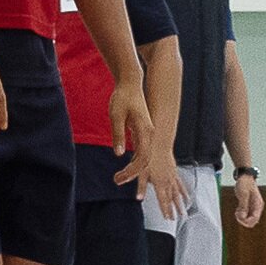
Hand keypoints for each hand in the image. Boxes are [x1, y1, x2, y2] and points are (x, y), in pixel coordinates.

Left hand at [109, 77, 155, 198]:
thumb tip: (118, 154)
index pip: (143, 157)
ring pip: (144, 156)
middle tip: (117, 181)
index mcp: (145, 129)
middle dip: (133, 173)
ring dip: (133, 169)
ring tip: (119, 178)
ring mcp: (147, 133)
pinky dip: (134, 162)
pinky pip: (141, 151)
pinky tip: (125, 169)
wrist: (129, 83)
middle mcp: (149, 133)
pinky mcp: (142, 132)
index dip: (132, 171)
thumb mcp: (116, 115)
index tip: (119, 179)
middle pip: (145, 160)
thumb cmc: (122, 97)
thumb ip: (118, 134)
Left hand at [148, 147, 188, 223]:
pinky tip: (185, 193)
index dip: (166, 210)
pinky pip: (180, 183)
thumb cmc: (149, 155)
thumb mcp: (141, 171)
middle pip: (172, 198)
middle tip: (177, 218)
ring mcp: (172, 175)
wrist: (160, 142)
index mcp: (160, 182)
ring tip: (185, 209)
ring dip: (181, 202)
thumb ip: (141, 185)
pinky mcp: (174, 170)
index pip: (163, 199)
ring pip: (178, 192)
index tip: (168, 218)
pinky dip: (183, 190)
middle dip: (174, 209)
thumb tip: (138, 198)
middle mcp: (167, 180)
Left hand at [234, 173, 263, 228]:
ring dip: (241, 218)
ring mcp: (253, 207)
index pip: (254, 219)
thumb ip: (243, 206)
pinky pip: (245, 216)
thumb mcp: (243, 194)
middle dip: (243, 220)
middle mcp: (257, 207)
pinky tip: (237, 209)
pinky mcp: (249, 206)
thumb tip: (242, 217)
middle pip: (252, 221)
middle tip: (237, 214)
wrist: (244, 177)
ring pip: (248, 219)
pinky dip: (240, 215)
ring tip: (237, 211)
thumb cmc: (245, 184)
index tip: (239, 217)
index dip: (246, 221)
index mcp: (258, 205)